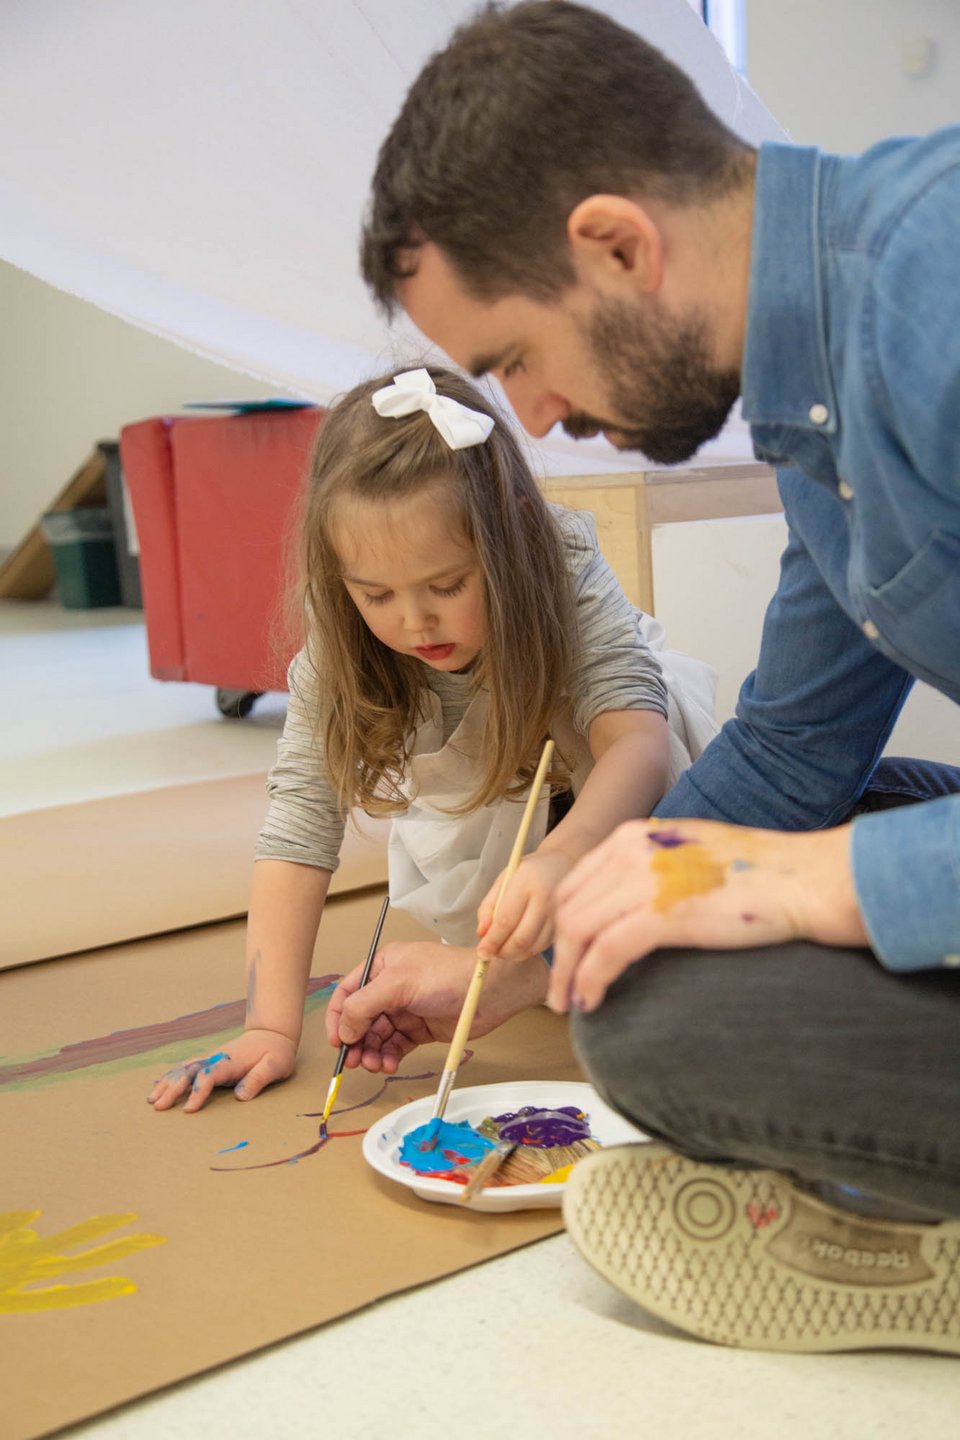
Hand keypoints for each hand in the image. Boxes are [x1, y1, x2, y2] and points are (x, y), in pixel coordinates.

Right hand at [147, 1029, 296, 1111]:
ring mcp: (211, 1059)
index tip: (189, 1110)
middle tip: (157, 1106)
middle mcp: (216, 1058)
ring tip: (151, 1099)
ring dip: (167, 1082)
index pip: (208, 1075)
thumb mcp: (275, 1065)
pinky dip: (171, 1076)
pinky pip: (186, 1067)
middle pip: (189, 1071)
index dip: (198, 1092)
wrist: (273, 1034)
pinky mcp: (210, 1062)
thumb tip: (240, 1096)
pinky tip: (157, 1084)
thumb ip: (259, 1078)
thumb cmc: (276, 1052)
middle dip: (172, 1088)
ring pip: (183, 1069)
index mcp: (230, 1061)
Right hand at [325, 940, 548, 1073]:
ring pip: (376, 1036)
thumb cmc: (449, 975)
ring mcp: (405, 1009)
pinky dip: (389, 1057)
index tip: (337, 1041)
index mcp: (382, 966)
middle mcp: (390, 987)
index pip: (348, 992)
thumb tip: (343, 1031)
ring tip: (376, 1064)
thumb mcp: (399, 983)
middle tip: (355, 1061)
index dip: (338, 1017)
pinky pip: (395, 1046)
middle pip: (360, 1019)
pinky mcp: (419, 1029)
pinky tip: (390, 1064)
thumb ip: (364, 1005)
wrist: (490, 992)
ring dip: (372, 1052)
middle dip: (356, 1041)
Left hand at [476, 850, 574, 960]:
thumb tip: (481, 934)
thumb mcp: (504, 879)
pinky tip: (520, 943)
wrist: (565, 863)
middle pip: (521, 938)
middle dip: (502, 952)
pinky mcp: (564, 924)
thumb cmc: (529, 871)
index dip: (492, 940)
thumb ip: (489, 906)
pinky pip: (542, 946)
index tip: (481, 952)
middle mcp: (546, 898)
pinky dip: (527, 951)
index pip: (506, 920)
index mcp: (527, 881)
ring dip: (514, 954)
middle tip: (491, 953)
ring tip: (503, 948)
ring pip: (532, 946)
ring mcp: (558, 913)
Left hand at [549, 817, 866, 1013]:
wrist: (805, 878)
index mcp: (634, 835)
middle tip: (562, 991)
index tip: (566, 956)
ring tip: (571, 1004)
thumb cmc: (760, 872)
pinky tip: (591, 1002)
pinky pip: (604, 952)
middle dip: (558, 955)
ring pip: (577, 932)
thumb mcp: (690, 852)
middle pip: (568, 908)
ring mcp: (644, 880)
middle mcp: (631, 850)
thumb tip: (629, 905)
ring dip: (568, 974)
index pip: (574, 883)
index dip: (562, 925)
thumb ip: (653, 867)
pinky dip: (589, 981)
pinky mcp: (661, 914)